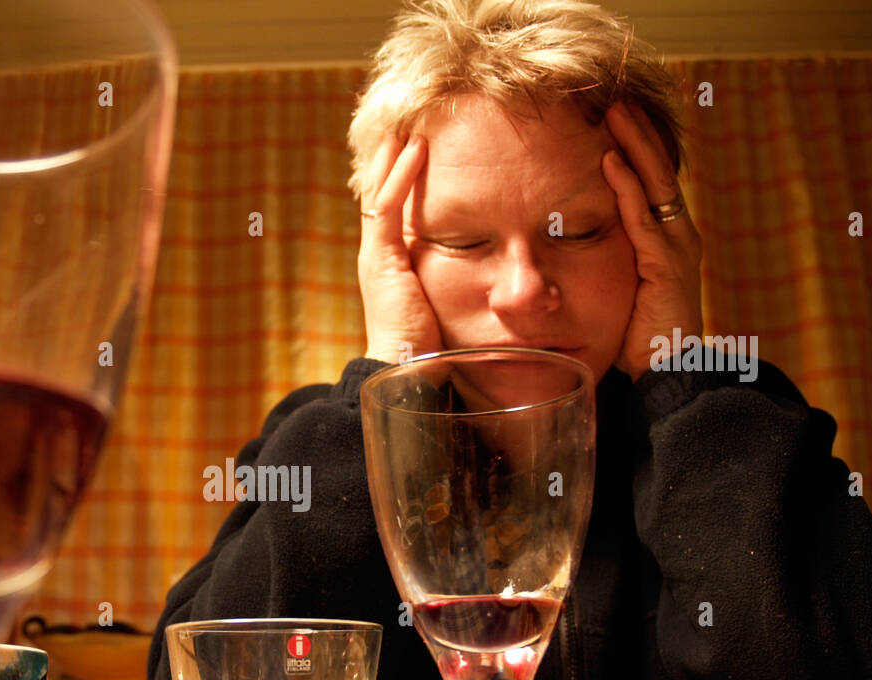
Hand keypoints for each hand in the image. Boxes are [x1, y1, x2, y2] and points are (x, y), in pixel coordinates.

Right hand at [357, 133, 443, 363]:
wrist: (406, 372)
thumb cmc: (431, 348)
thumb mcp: (446, 305)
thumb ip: (458, 283)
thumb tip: (495, 269)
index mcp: (389, 263)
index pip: (390, 206)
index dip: (401, 174)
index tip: (420, 142)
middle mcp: (377, 253)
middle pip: (378, 189)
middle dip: (392, 154)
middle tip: (409, 116)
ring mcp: (376, 253)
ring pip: (379, 189)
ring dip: (395, 152)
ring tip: (411, 118)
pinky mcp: (381, 258)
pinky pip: (387, 206)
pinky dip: (401, 175)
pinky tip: (416, 148)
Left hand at [601, 102, 703, 380]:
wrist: (668, 376)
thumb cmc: (639, 341)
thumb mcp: (619, 294)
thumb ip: (604, 267)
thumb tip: (563, 250)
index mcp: (667, 242)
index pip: (651, 184)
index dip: (636, 150)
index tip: (614, 120)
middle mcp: (677, 237)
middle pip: (657, 172)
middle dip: (637, 135)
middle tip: (615, 99)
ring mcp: (676, 248)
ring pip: (654, 184)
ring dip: (633, 146)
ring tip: (615, 113)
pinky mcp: (666, 264)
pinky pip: (643, 217)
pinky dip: (627, 187)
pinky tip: (610, 162)